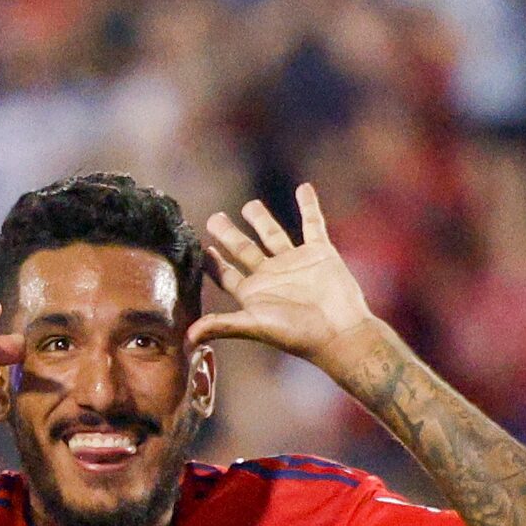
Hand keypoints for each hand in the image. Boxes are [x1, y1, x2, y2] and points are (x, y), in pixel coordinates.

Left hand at [192, 185, 381, 380]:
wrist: (338, 332)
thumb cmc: (296, 333)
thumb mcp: (255, 325)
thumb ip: (222, 325)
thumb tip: (186, 338)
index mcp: (253, 293)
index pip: (226, 275)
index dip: (213, 264)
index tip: (201, 249)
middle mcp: (271, 276)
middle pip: (244, 250)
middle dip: (229, 235)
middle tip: (215, 218)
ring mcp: (295, 263)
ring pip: (273, 235)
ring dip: (261, 219)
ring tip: (250, 205)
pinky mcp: (320, 253)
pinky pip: (313, 224)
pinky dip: (309, 206)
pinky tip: (303, 188)